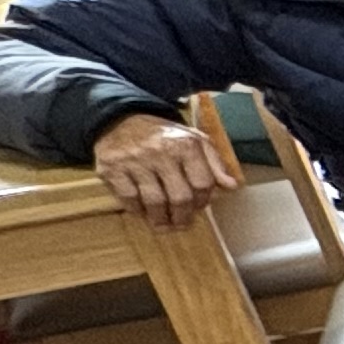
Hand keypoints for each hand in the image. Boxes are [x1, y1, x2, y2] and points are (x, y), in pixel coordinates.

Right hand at [88, 113, 239, 228]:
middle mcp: (160, 152)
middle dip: (183, 216)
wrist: (121, 119)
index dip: (203, 201)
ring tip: (164, 224)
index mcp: (185, 145)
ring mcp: (134, 161)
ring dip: (161, 219)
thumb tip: (232, 186)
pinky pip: (129, 199)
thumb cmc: (164, 136)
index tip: (199, 208)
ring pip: (155, 202)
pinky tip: (143, 212)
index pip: (202, 184)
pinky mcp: (112, 169)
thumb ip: (215, 163)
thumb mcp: (195, 140)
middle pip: (179, 197)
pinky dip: (137, 211)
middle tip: (182, 223)